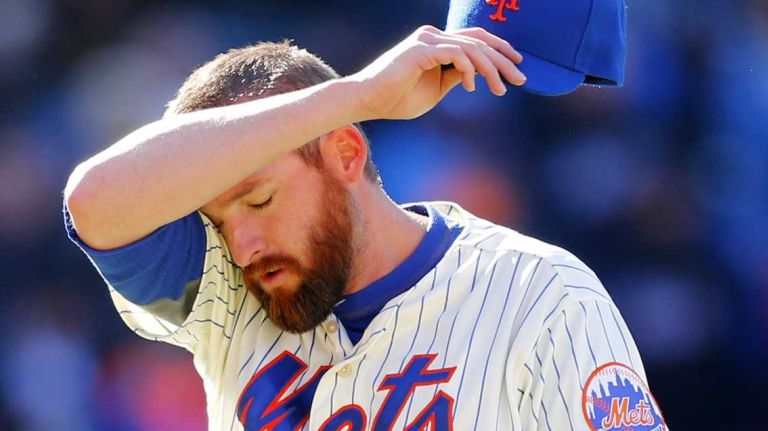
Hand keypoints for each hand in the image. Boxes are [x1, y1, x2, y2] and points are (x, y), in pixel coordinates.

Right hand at [349, 25, 524, 120]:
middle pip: (478, 41)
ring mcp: (426, 40)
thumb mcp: (437, 89)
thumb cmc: (398, 98)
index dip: (500, 49)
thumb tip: (477, 75)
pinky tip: (473, 87)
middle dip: (503, 60)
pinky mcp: (420, 50)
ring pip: (470, 47)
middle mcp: (433, 36)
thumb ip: (456, 77)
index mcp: (438, 43)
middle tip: (521, 78)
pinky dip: (468, 70)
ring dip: (490, 69)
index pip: (476, 38)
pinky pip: (454, 54)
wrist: (369, 101)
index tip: (517, 65)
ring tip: (500, 88)